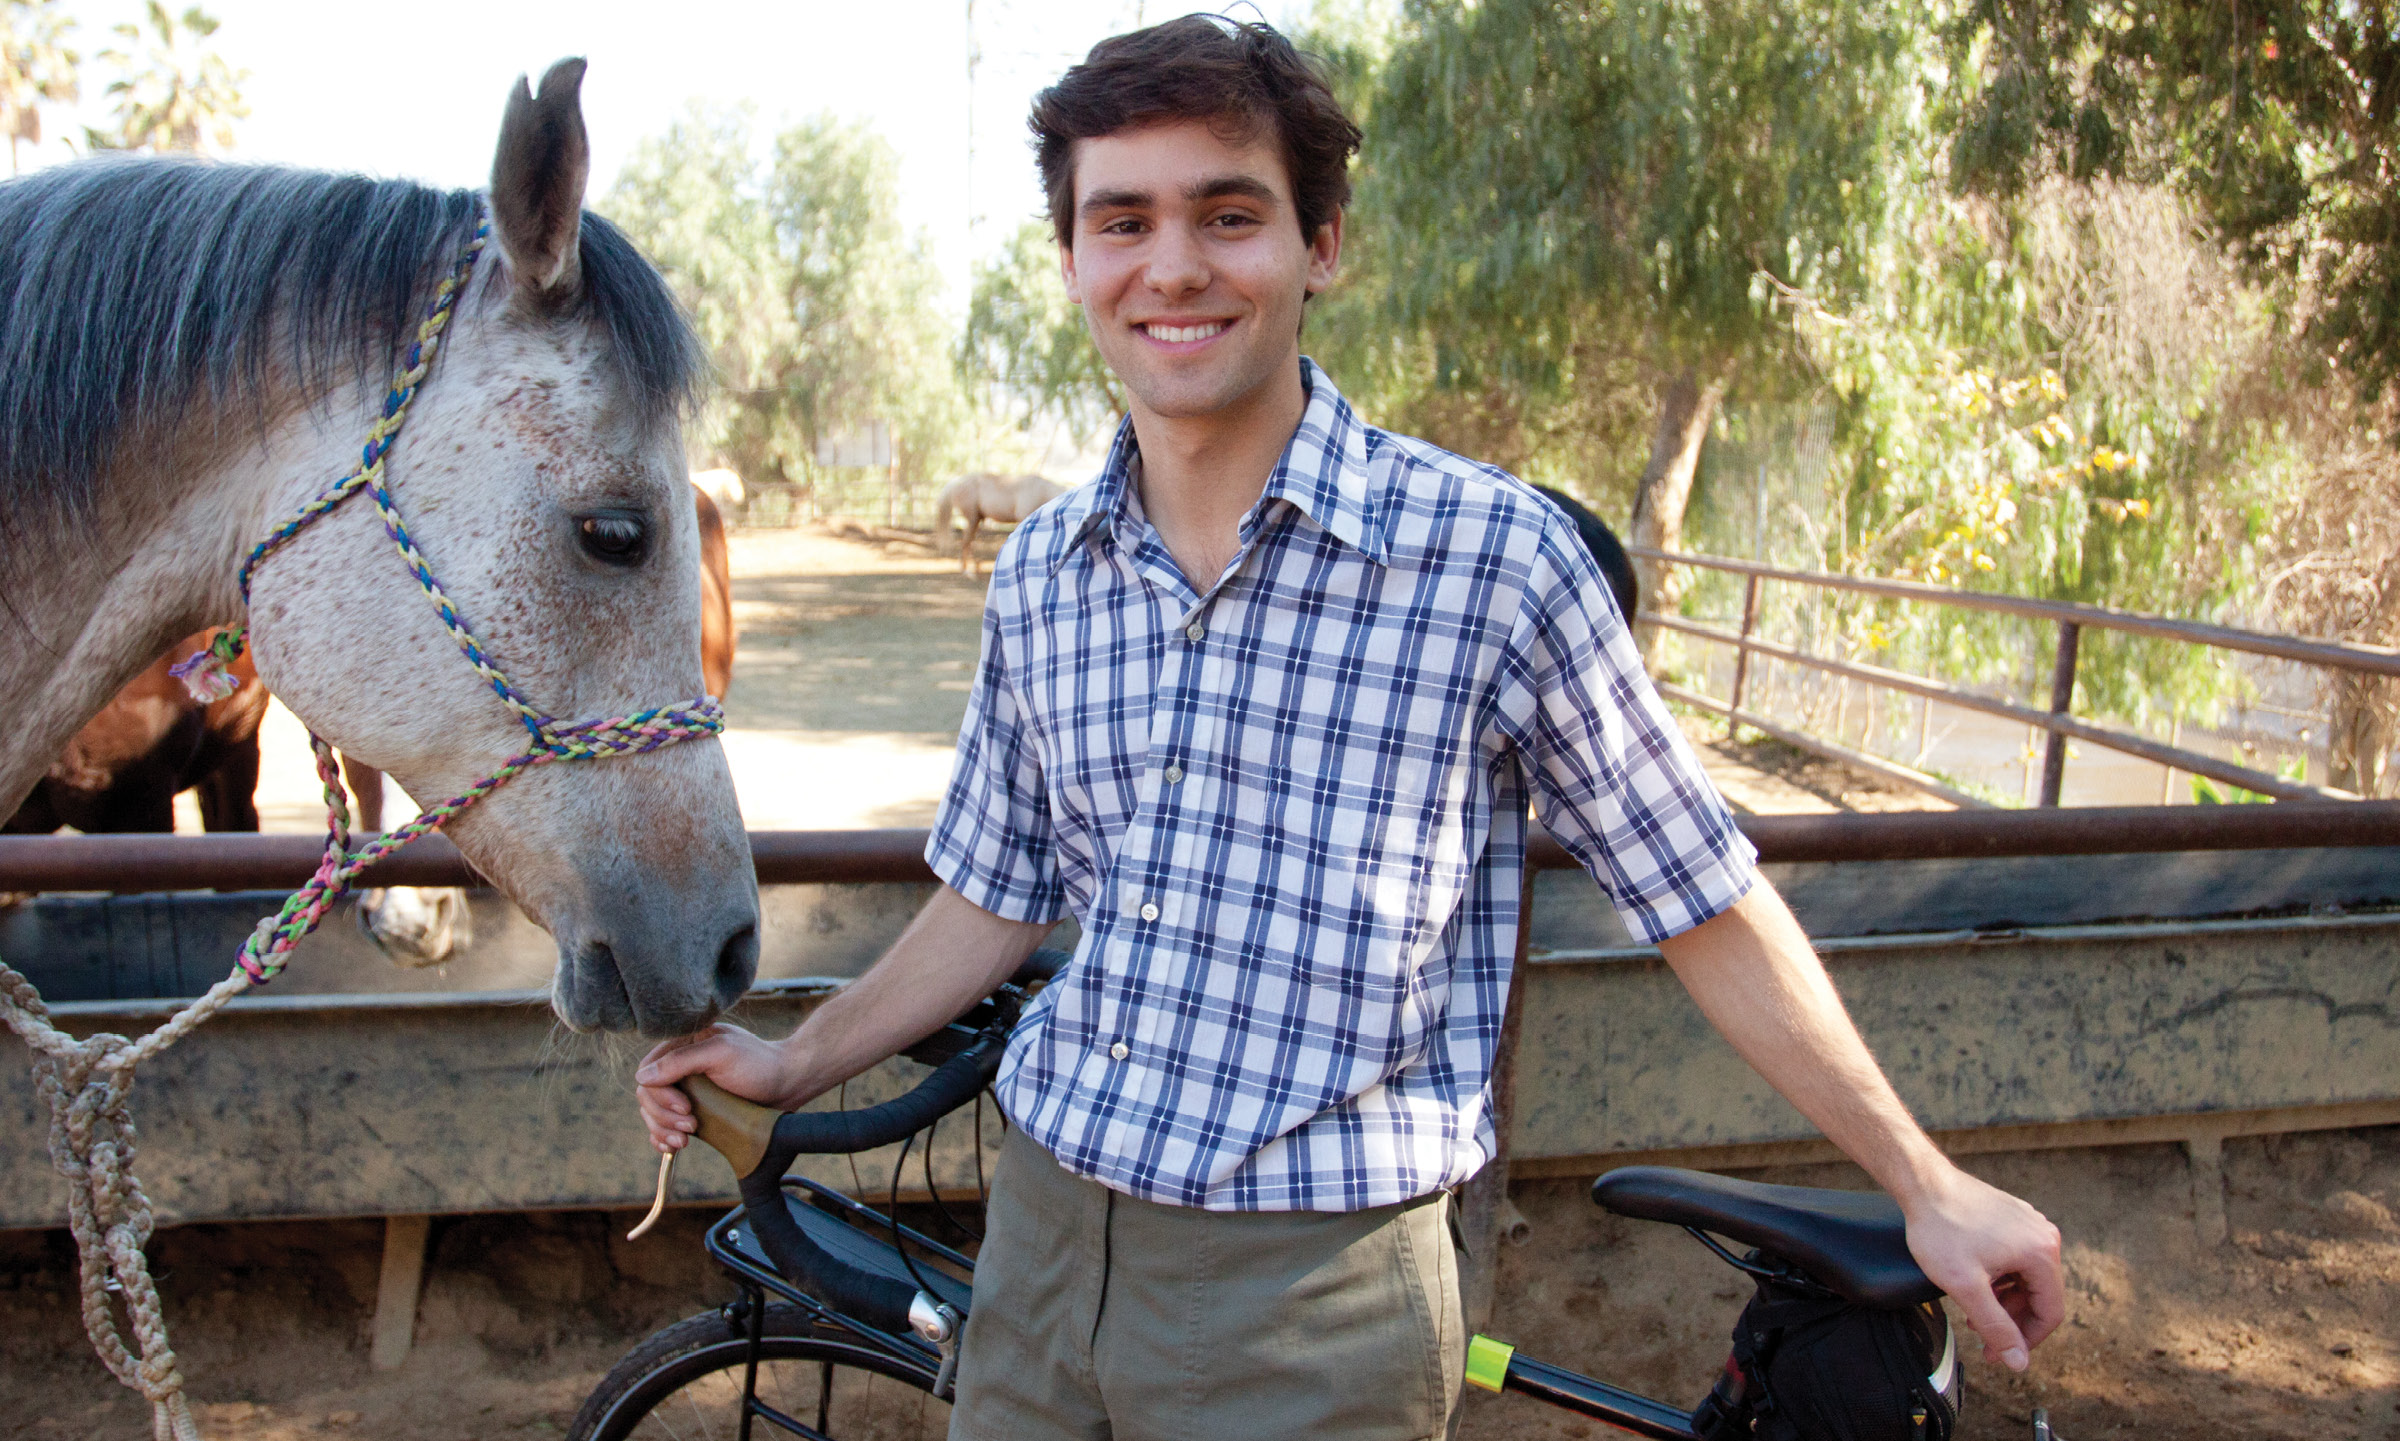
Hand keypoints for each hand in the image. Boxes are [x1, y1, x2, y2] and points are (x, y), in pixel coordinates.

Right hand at [634, 1023, 797, 1154]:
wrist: (789, 1082)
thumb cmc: (759, 1063)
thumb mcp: (721, 1053)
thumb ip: (682, 1061)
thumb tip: (642, 1077)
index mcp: (683, 1046)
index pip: (649, 1071)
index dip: (659, 1094)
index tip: (685, 1107)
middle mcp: (681, 1068)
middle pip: (649, 1097)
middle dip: (664, 1116)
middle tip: (692, 1126)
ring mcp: (687, 1091)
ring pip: (654, 1114)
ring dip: (664, 1130)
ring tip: (686, 1140)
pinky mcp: (695, 1111)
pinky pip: (666, 1126)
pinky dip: (663, 1138)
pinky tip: (672, 1146)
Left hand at [1901, 1166, 2064, 1371]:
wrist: (1921, 1183)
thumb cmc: (1941, 1230)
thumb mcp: (1967, 1287)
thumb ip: (1996, 1327)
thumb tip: (2019, 1362)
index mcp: (2042, 1252)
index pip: (2050, 1312)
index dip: (2027, 1340)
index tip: (2002, 1354)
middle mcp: (2044, 1235)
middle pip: (2039, 1295)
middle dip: (2011, 1321)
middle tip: (1983, 1339)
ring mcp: (2028, 1223)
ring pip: (2025, 1278)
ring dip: (2003, 1302)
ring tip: (1974, 1315)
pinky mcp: (2012, 1218)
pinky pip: (2015, 1259)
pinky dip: (1999, 1279)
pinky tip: (1976, 1286)